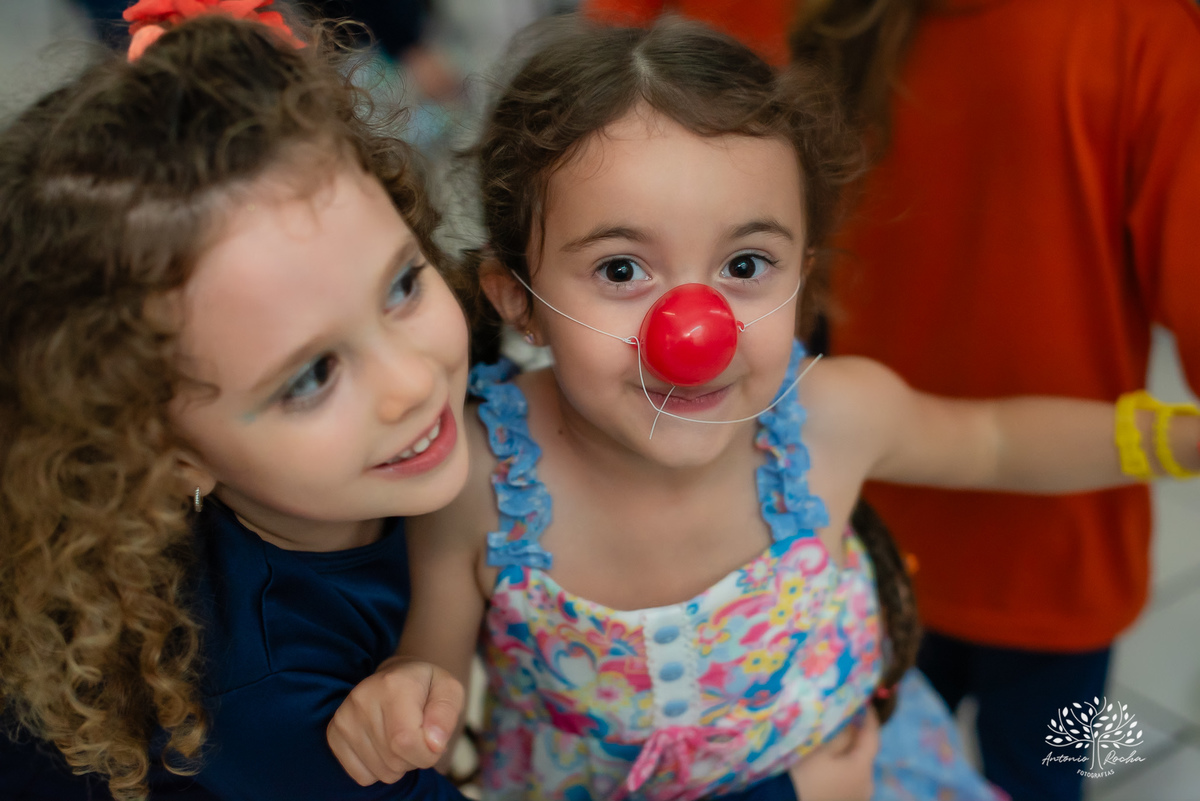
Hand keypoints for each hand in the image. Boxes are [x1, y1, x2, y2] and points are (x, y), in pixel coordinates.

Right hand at [327, 657, 464, 785]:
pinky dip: (378, 768)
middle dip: (414, 758)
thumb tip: (433, 744)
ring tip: (400, 737)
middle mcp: (362, 698)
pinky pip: (362, 776)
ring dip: (397, 764)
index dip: (427, 753)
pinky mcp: (334, 733)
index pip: (406, 742)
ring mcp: (344, 717)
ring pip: (380, 772)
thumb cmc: (426, 687)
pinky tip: (383, 744)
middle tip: (417, 734)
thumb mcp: (449, 691)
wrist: (397, 676)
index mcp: (393, 684)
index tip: (434, 742)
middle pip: (394, 760)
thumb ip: (446, 715)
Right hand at [788, 706, 879, 800]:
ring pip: (858, 765)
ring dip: (850, 750)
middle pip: (865, 753)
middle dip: (858, 734)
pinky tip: (833, 758)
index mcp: (863, 770)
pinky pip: (852, 777)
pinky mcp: (847, 799)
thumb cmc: (804, 774)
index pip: (873, 738)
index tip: (865, 701)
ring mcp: (858, 796)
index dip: (870, 718)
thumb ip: (842, 732)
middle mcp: (867, 785)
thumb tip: (852, 721)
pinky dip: (845, 764)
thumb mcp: (822, 748)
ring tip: (838, 734)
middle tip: (847, 715)